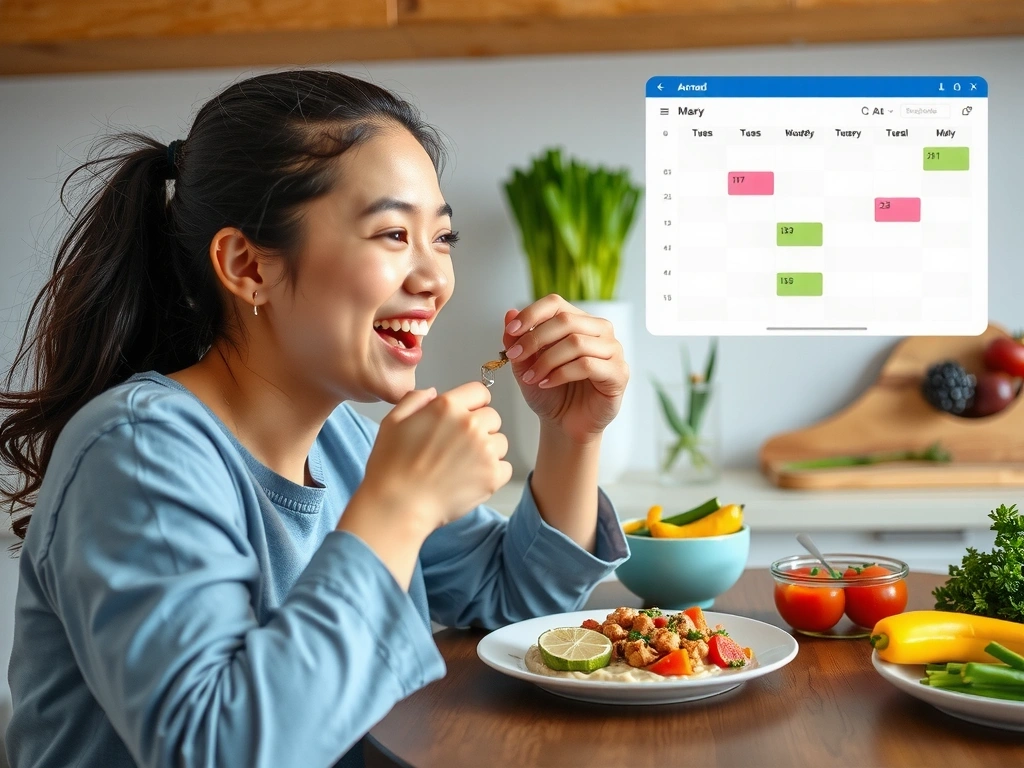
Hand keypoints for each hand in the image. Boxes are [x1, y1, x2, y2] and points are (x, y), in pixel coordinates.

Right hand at [360, 383, 512, 531]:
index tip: (467, 416)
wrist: (397, 505)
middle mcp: (470, 424)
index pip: (480, 392)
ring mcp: (484, 450)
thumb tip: (434, 394)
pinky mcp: (493, 476)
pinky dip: (493, 474)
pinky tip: (470, 480)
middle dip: (480, 428)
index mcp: (447, 406)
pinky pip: (505, 467)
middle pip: (493, 417)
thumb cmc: (391, 466)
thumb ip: (415, 399)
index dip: (473, 404)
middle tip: (459, 447)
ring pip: (500, 442)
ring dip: (487, 451)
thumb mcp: (393, 421)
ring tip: (462, 466)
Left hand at [502, 294, 628, 443]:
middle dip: (535, 339)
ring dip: (546, 361)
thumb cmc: (550, 393)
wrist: (563, 424)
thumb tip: (509, 314)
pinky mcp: (618, 373)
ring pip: (576, 342)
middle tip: (516, 358)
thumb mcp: (525, 365)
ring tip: (531, 377)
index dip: (531, 314)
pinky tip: (547, 383)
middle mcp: (599, 331)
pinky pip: (588, 365)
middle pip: (565, 320)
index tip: (511, 331)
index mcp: (578, 321)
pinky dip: (561, 374)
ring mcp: (613, 351)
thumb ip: (517, 340)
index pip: (556, 303)